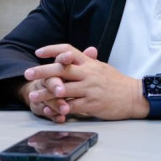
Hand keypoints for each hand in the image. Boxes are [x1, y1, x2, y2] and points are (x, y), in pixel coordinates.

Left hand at [22, 44, 149, 122]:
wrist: (133, 96)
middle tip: (27, 73)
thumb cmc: (116, 82)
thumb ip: (88, 60)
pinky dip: (60, 108)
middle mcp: (88, 73)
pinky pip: (72, 106)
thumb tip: (80, 51)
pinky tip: (49, 110)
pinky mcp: (91, 104)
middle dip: (43, 71)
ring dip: (46, 93)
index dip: (53, 50)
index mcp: (89, 62)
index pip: (68, 50)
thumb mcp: (102, 67)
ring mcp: (90, 89)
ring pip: (63, 89)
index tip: (39, 52)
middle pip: (62, 69)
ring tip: (33, 95)